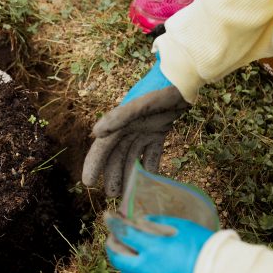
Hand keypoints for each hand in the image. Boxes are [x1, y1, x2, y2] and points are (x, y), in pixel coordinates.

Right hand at [82, 56, 189, 196]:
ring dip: (130, 174)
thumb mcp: (141, 103)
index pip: (102, 147)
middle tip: (112, 196)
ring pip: (133, 156)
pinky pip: (152, 152)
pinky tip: (151, 180)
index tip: (87, 183)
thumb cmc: (162, 88)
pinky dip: (151, 165)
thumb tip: (95, 134)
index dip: (94, 164)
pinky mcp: (159, 130)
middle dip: (113, 175)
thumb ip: (119, 117)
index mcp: (119, 121)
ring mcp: (143, 129)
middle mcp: (128, 127)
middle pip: (117, 155)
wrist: (185, 76)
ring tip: (128, 194)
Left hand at [104, 213, 213, 272]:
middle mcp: (147, 268)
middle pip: (117, 257)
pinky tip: (141, 267)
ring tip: (126, 253)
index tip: (108, 217)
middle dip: (111, 245)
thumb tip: (142, 222)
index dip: (113, 224)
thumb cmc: (206, 249)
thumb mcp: (183, 228)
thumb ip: (159, 224)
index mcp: (153, 249)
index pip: (124, 233)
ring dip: (122, 262)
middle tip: (113, 237)